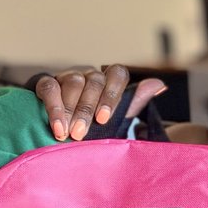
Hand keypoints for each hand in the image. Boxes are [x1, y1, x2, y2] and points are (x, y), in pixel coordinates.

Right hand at [34, 66, 166, 140]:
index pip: (117, 73)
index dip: (112, 94)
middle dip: (87, 109)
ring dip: (70, 110)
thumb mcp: (116, 119)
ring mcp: (68, 77)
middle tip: (81, 134)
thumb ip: (134, 102)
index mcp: (109, 83)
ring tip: (68, 134)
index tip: (104, 118)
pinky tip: (56, 127)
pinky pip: (50, 88)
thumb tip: (160, 84)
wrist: (62, 134)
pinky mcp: (46, 82)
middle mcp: (90, 76)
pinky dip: (54, 108)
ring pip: (73, 82)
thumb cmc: (94, 127)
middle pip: (94, 81)